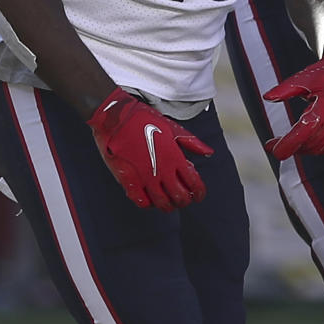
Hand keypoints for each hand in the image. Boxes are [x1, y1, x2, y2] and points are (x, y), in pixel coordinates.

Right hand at [88, 88, 213, 210]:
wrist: (115, 117)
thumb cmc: (143, 119)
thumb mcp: (172, 127)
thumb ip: (192, 143)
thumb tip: (208, 152)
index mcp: (175, 157)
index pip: (194, 183)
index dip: (199, 193)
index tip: (199, 195)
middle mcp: (162, 169)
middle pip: (179, 197)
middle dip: (185, 201)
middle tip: (184, 199)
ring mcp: (145, 176)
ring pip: (162, 203)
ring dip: (168, 206)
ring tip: (169, 202)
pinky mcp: (128, 180)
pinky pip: (141, 202)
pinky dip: (148, 204)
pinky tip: (150, 199)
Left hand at [263, 46, 323, 159]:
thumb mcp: (303, 78)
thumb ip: (284, 89)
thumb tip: (267, 97)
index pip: (306, 129)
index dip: (289, 142)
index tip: (272, 148)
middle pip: (310, 142)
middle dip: (288, 146)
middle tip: (270, 144)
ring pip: (317, 148)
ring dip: (299, 149)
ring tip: (282, 143)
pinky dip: (310, 148)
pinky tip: (298, 143)